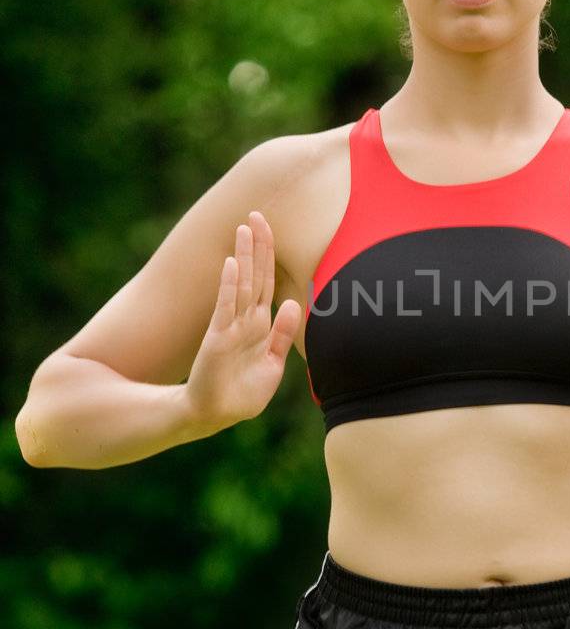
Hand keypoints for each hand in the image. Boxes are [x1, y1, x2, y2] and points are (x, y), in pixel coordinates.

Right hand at [185, 211, 303, 427]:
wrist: (215, 415)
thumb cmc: (243, 392)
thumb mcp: (272, 362)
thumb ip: (283, 334)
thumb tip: (294, 303)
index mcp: (259, 324)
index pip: (266, 282)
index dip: (269, 256)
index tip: (270, 228)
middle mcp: (244, 320)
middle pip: (254, 276)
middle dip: (257, 246)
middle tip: (257, 213)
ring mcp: (230, 327)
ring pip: (240, 285)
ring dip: (244, 256)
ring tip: (245, 228)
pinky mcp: (217, 340)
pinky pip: (225, 308)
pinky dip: (229, 286)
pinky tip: (232, 264)